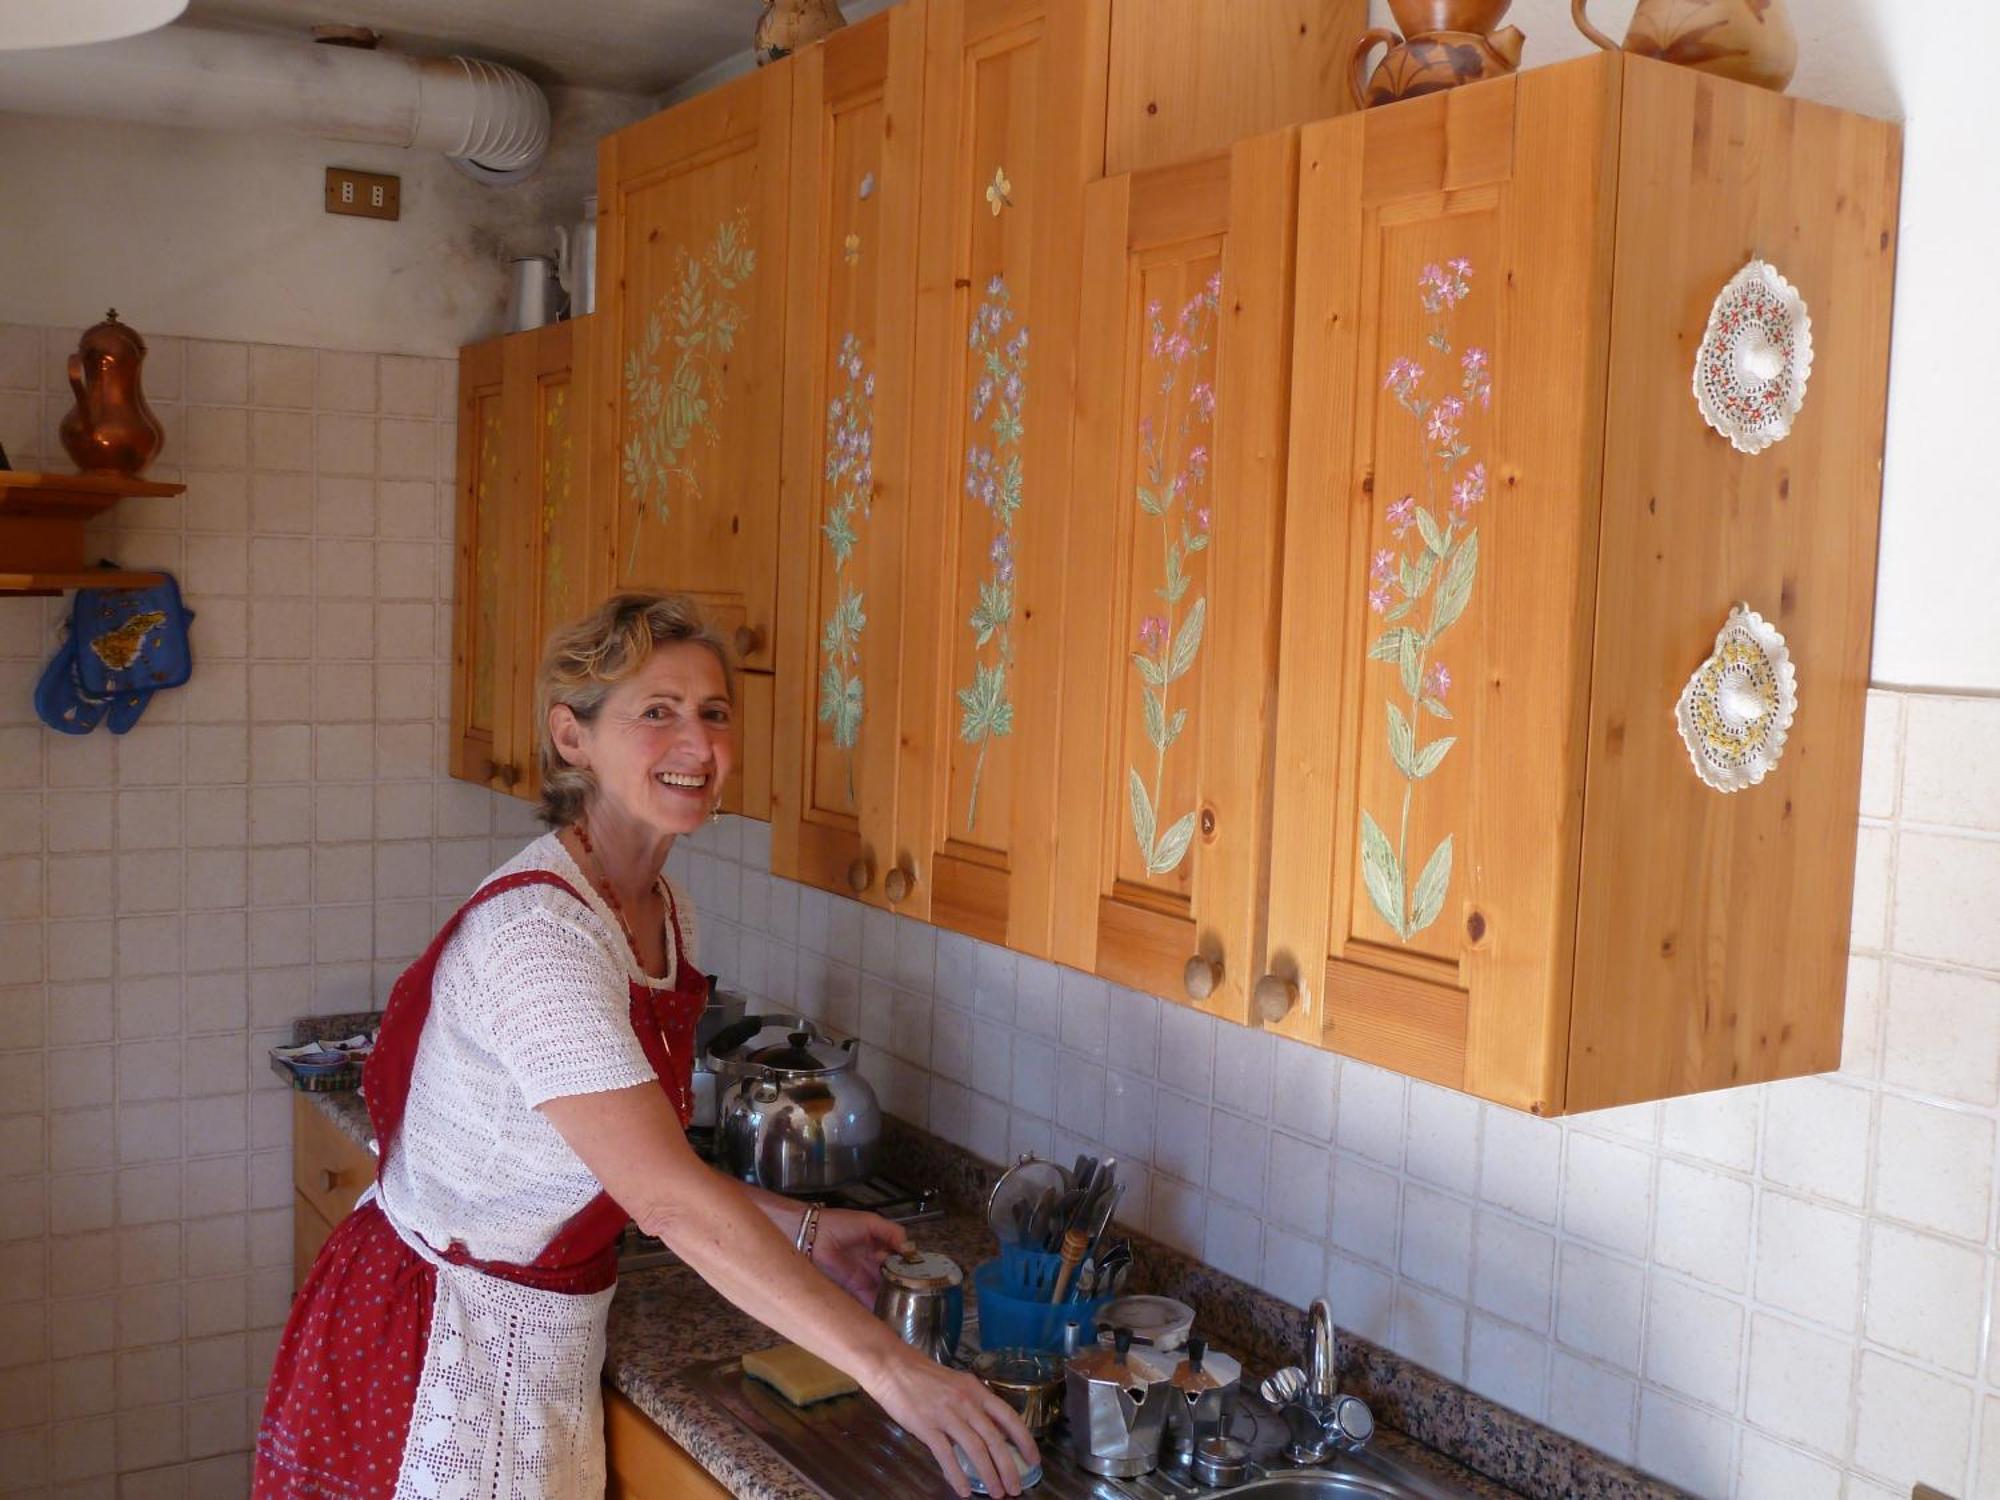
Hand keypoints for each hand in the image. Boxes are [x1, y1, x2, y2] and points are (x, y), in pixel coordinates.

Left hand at [807, 1208, 905, 1304]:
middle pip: (894, 1277)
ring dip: (894, 1297)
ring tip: (906, 1305)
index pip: (900, 1258)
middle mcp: (874, 1263)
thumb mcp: (870, 1222)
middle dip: (903, 1285)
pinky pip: (869, 1299)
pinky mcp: (854, 1289)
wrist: (813, 1237)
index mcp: (880, 1245)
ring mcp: (865, 1277)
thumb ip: (892, 1232)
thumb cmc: (838, 1224)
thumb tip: (909, 1247)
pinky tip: (889, 1311)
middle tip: (914, 1292)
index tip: (918, 1273)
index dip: (909, 1266)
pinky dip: (879, 1306)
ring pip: (884, 1290)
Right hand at [865, 1346, 1039, 1497]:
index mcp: (976, 1390)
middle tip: (1016, 1488)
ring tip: (997, 1493)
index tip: (1034, 1460)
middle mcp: (966, 1402)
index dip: (1025, 1440)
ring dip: (989, 1475)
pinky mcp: (927, 1426)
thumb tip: (992, 1430)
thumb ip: (975, 1404)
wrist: (893, 1367)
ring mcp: (947, 1414)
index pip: (1009, 1417)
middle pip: (995, 1439)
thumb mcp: (958, 1383)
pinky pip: (947, 1456)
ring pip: (976, 1449)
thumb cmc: (924, 1376)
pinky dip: (958, 1476)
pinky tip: (964, 1491)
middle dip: (1009, 1467)